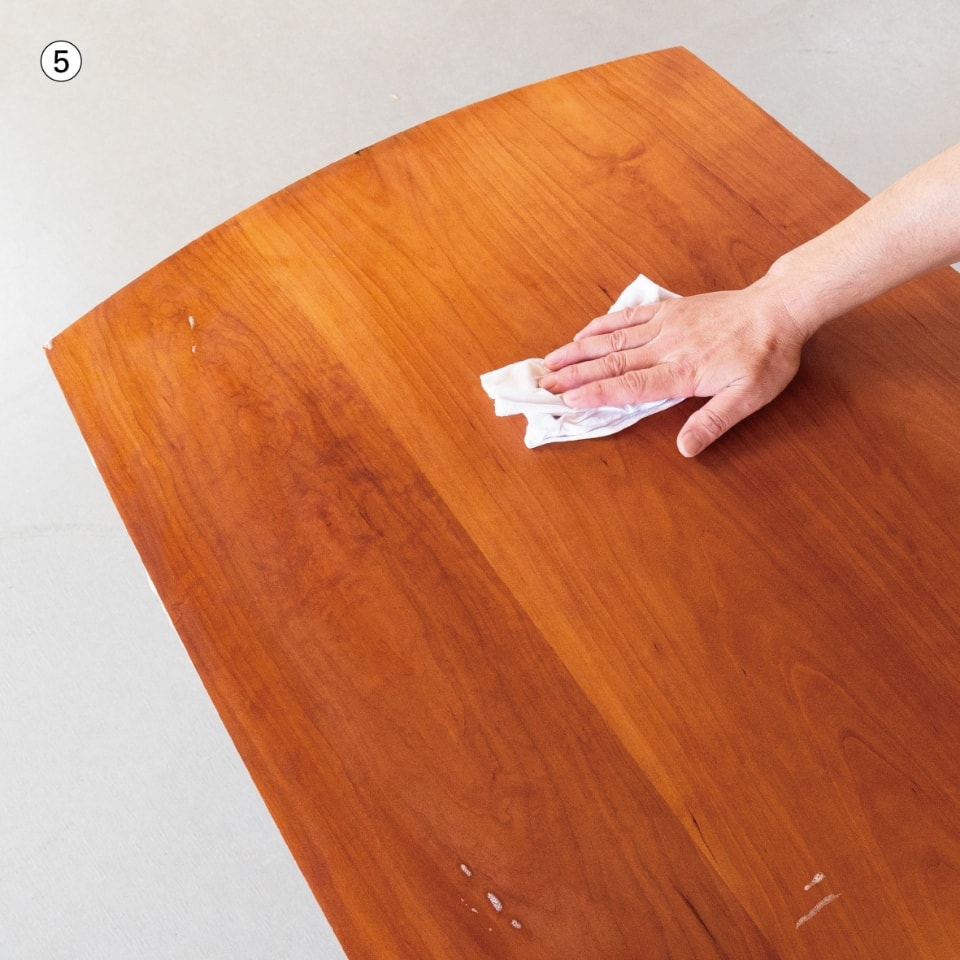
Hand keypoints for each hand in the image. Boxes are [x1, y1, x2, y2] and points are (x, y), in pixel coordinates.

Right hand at [537, 281, 809, 455]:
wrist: (779, 309)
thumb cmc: (766, 356)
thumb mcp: (749, 397)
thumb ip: (713, 422)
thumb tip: (685, 449)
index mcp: (684, 371)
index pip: (631, 385)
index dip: (597, 393)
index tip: (568, 399)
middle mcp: (667, 346)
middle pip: (613, 363)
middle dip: (575, 374)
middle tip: (545, 385)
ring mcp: (666, 325)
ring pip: (613, 339)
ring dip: (579, 350)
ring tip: (550, 361)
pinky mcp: (670, 310)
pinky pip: (628, 316)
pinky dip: (602, 324)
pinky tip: (583, 332)